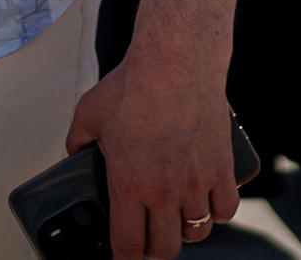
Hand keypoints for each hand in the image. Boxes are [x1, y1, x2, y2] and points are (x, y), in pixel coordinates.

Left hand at [65, 57, 236, 258]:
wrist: (176, 60)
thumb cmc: (135, 84)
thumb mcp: (89, 114)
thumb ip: (78, 141)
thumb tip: (74, 154)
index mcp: (129, 184)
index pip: (129, 246)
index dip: (125, 258)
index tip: (124, 254)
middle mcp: (164, 190)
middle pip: (165, 248)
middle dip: (155, 248)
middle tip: (150, 236)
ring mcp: (196, 181)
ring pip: (197, 232)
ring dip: (185, 230)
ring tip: (177, 218)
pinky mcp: (221, 167)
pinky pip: (226, 210)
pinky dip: (217, 212)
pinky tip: (207, 202)